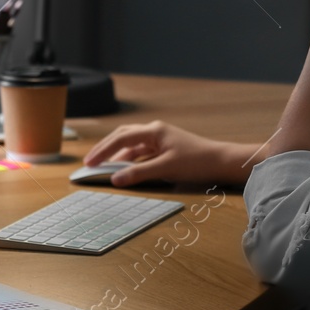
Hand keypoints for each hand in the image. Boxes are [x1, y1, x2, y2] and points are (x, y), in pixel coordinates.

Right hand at [81, 120, 250, 186]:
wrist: (220, 161)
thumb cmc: (196, 162)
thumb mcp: (165, 168)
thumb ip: (139, 173)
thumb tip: (115, 179)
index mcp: (154, 131)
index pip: (121, 138)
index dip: (104, 151)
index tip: (90, 163)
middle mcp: (154, 132)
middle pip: (123, 136)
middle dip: (105, 148)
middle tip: (90, 162)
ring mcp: (159, 139)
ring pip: (131, 144)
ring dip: (117, 154)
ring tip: (102, 165)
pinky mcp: (164, 148)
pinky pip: (140, 152)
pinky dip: (129, 159)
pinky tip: (124, 168)